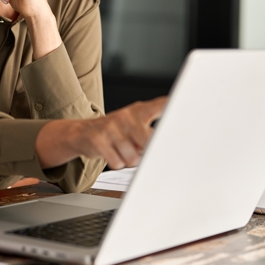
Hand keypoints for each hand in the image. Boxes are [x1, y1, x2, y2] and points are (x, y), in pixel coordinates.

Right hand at [36, 97, 166, 169]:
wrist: (82, 133)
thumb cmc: (114, 132)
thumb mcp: (133, 126)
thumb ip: (151, 134)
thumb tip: (167, 147)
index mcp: (138, 111)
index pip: (160, 106)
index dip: (172, 105)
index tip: (183, 102)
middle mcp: (125, 116)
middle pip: (148, 143)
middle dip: (143, 152)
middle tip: (135, 147)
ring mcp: (111, 127)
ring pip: (132, 157)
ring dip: (128, 160)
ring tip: (120, 150)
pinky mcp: (98, 139)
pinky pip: (117, 162)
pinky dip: (115, 162)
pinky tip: (110, 153)